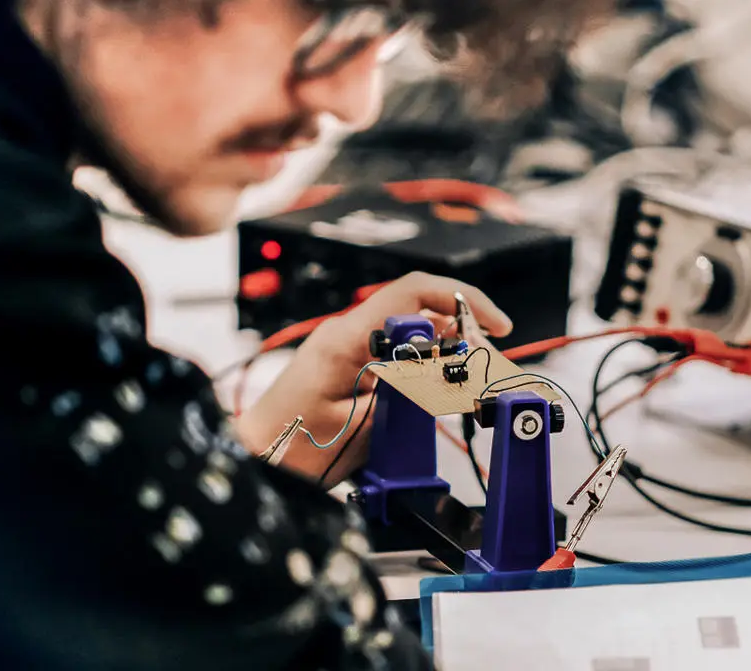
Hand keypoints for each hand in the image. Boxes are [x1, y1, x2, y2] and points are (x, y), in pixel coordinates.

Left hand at [239, 272, 512, 486]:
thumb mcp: (359, 428)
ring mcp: (346, 346)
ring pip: (411, 330)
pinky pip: (396, 350)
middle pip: (418, 308)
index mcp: (346, 339)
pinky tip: (440, 385)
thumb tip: (447, 372)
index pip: (413, 292)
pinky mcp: (348, 363)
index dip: (462, 299)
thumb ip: (405, 397)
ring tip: (469, 377)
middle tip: (486, 362)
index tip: (494, 325)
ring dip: (446, 348)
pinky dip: (425, 363)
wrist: (256, 458)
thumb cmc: (291, 449)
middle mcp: (346, 333)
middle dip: (462, 329)